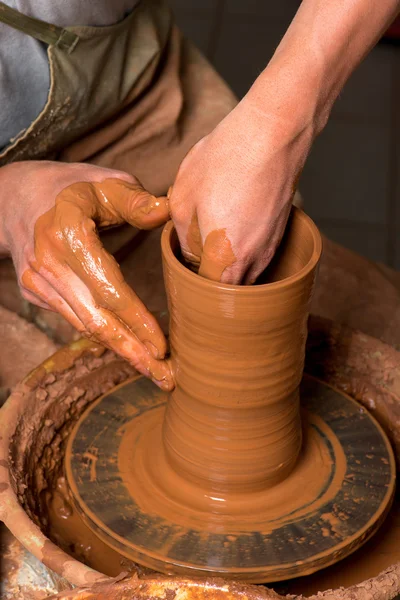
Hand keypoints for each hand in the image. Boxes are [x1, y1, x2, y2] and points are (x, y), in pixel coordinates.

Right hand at [0, 161, 172, 389]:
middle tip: (166, 377)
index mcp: (68, 235)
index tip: (164, 345)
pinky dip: (103, 336)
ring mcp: (37, 281)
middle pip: (96, 320)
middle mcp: (48, 264)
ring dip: (121, 351)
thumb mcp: (104, 181)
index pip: (110, 289)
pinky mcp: (34, 292)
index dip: (138, 321)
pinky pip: (75, 319)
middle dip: (133, 353)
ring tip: (154, 371)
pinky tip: (128, 348)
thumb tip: (167, 213)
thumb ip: (136, 201)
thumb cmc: (69, 187)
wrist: (13, 197)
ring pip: (85, 326)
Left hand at [169, 97, 313, 283]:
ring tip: (210, 243)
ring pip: (245, 274)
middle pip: (228, 291)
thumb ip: (181, 237)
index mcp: (224, 260)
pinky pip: (258, 256)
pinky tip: (232, 228)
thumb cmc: (225, 161)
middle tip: (192, 261)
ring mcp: (270, 249)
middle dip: (209, 282)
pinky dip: (243, 253)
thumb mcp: (183, 198)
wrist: (272, 134)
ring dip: (227, 268)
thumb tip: (189, 252)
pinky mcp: (281, 233)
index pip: (205, 295)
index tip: (179, 274)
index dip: (189, 287)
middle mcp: (252, 262)